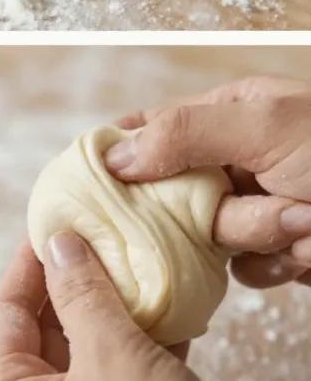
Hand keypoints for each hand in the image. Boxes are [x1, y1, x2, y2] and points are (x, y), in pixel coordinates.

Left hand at [0, 237, 226, 380]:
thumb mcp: (109, 356)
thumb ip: (81, 295)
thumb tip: (60, 244)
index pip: (5, 314)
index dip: (29, 265)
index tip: (51, 224)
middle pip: (45, 327)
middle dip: (77, 279)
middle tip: (99, 235)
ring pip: (88, 344)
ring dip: (114, 304)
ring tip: (135, 260)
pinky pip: (121, 366)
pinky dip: (142, 334)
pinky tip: (166, 303)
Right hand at [109, 75, 310, 288]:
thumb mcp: (265, 127)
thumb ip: (184, 134)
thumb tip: (112, 157)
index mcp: (230, 111)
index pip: (152, 129)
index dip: (121, 155)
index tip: (91, 183)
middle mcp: (237, 156)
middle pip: (177, 196)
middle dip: (216, 212)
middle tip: (252, 205)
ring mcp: (253, 204)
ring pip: (210, 238)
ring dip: (255, 236)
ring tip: (301, 222)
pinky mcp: (271, 248)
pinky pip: (242, 270)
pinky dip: (274, 264)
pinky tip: (305, 249)